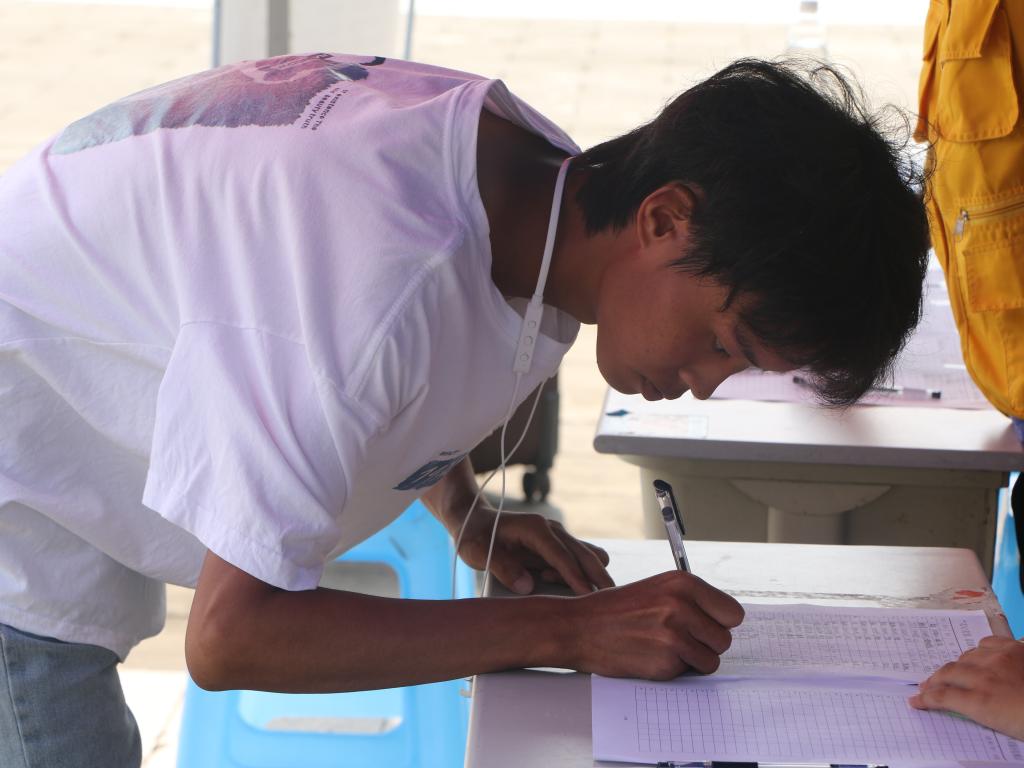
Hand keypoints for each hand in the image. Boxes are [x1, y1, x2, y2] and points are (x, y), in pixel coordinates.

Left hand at [455, 505, 613, 595]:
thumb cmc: (474, 536)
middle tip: (609, 604)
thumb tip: (527, 587)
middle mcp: (552, 530)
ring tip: (571, 595)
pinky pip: (578, 560)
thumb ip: (502, 567)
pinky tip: (562, 587)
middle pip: (586, 554)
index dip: (576, 577)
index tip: (588, 597)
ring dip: (588, 576)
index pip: (563, 556)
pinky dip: (579, 575)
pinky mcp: (556, 546)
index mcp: (536, 529)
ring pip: (588, 556)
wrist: (473, 520)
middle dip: (598, 578)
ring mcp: (556, 537)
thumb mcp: (478, 551)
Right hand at [563, 570, 743, 677]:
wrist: (580, 627)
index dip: (720, 623)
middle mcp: (681, 606)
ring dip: (693, 660)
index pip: (732, 613)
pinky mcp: (665, 662)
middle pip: (725, 639)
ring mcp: (673, 635)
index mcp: (683, 583)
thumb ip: (691, 600)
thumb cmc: (617, 609)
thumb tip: (726, 621)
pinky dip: (674, 670)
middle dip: (707, 644)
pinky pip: (689, 673)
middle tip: (681, 639)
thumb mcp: (657, 589)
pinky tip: (652, 656)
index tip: (706, 626)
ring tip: (666, 648)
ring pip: (712, 660)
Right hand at [909, 635, 1023, 739]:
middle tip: (927, 687)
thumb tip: (965, 705)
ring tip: (954, 673)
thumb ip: (981, 712)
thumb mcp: (1005, 726)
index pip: (943, 697)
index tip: (916, 701)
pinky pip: (988, 643)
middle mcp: (986, 676)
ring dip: (956, 666)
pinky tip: (980, 656)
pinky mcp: (1016, 648)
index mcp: (982, 701)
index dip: (926, 698)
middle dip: (934, 681)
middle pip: (948, 673)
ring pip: (966, 656)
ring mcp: (1001, 659)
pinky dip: (979, 650)